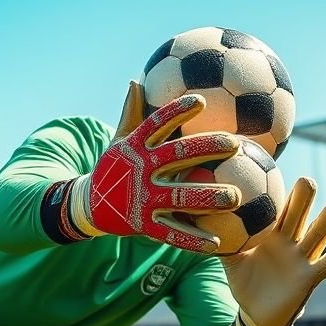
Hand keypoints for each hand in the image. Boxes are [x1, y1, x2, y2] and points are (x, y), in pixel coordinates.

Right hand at [67, 93, 244, 253]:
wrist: (89, 205)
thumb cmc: (114, 168)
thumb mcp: (118, 140)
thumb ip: (131, 113)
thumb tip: (135, 81)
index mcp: (135, 147)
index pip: (157, 124)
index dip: (177, 111)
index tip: (201, 101)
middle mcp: (139, 170)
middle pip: (176, 155)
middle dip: (207, 148)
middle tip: (235, 144)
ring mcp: (141, 198)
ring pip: (179, 197)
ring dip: (208, 196)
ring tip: (236, 197)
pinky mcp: (142, 224)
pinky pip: (171, 233)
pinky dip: (192, 240)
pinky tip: (217, 244)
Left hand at [221, 177, 325, 325]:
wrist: (256, 314)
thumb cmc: (245, 282)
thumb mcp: (230, 260)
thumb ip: (219, 241)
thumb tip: (196, 219)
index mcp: (270, 232)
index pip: (277, 205)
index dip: (279, 189)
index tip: (275, 170)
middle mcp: (290, 239)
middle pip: (301, 211)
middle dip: (306, 196)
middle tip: (306, 182)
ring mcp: (303, 256)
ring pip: (320, 232)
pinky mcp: (312, 276)